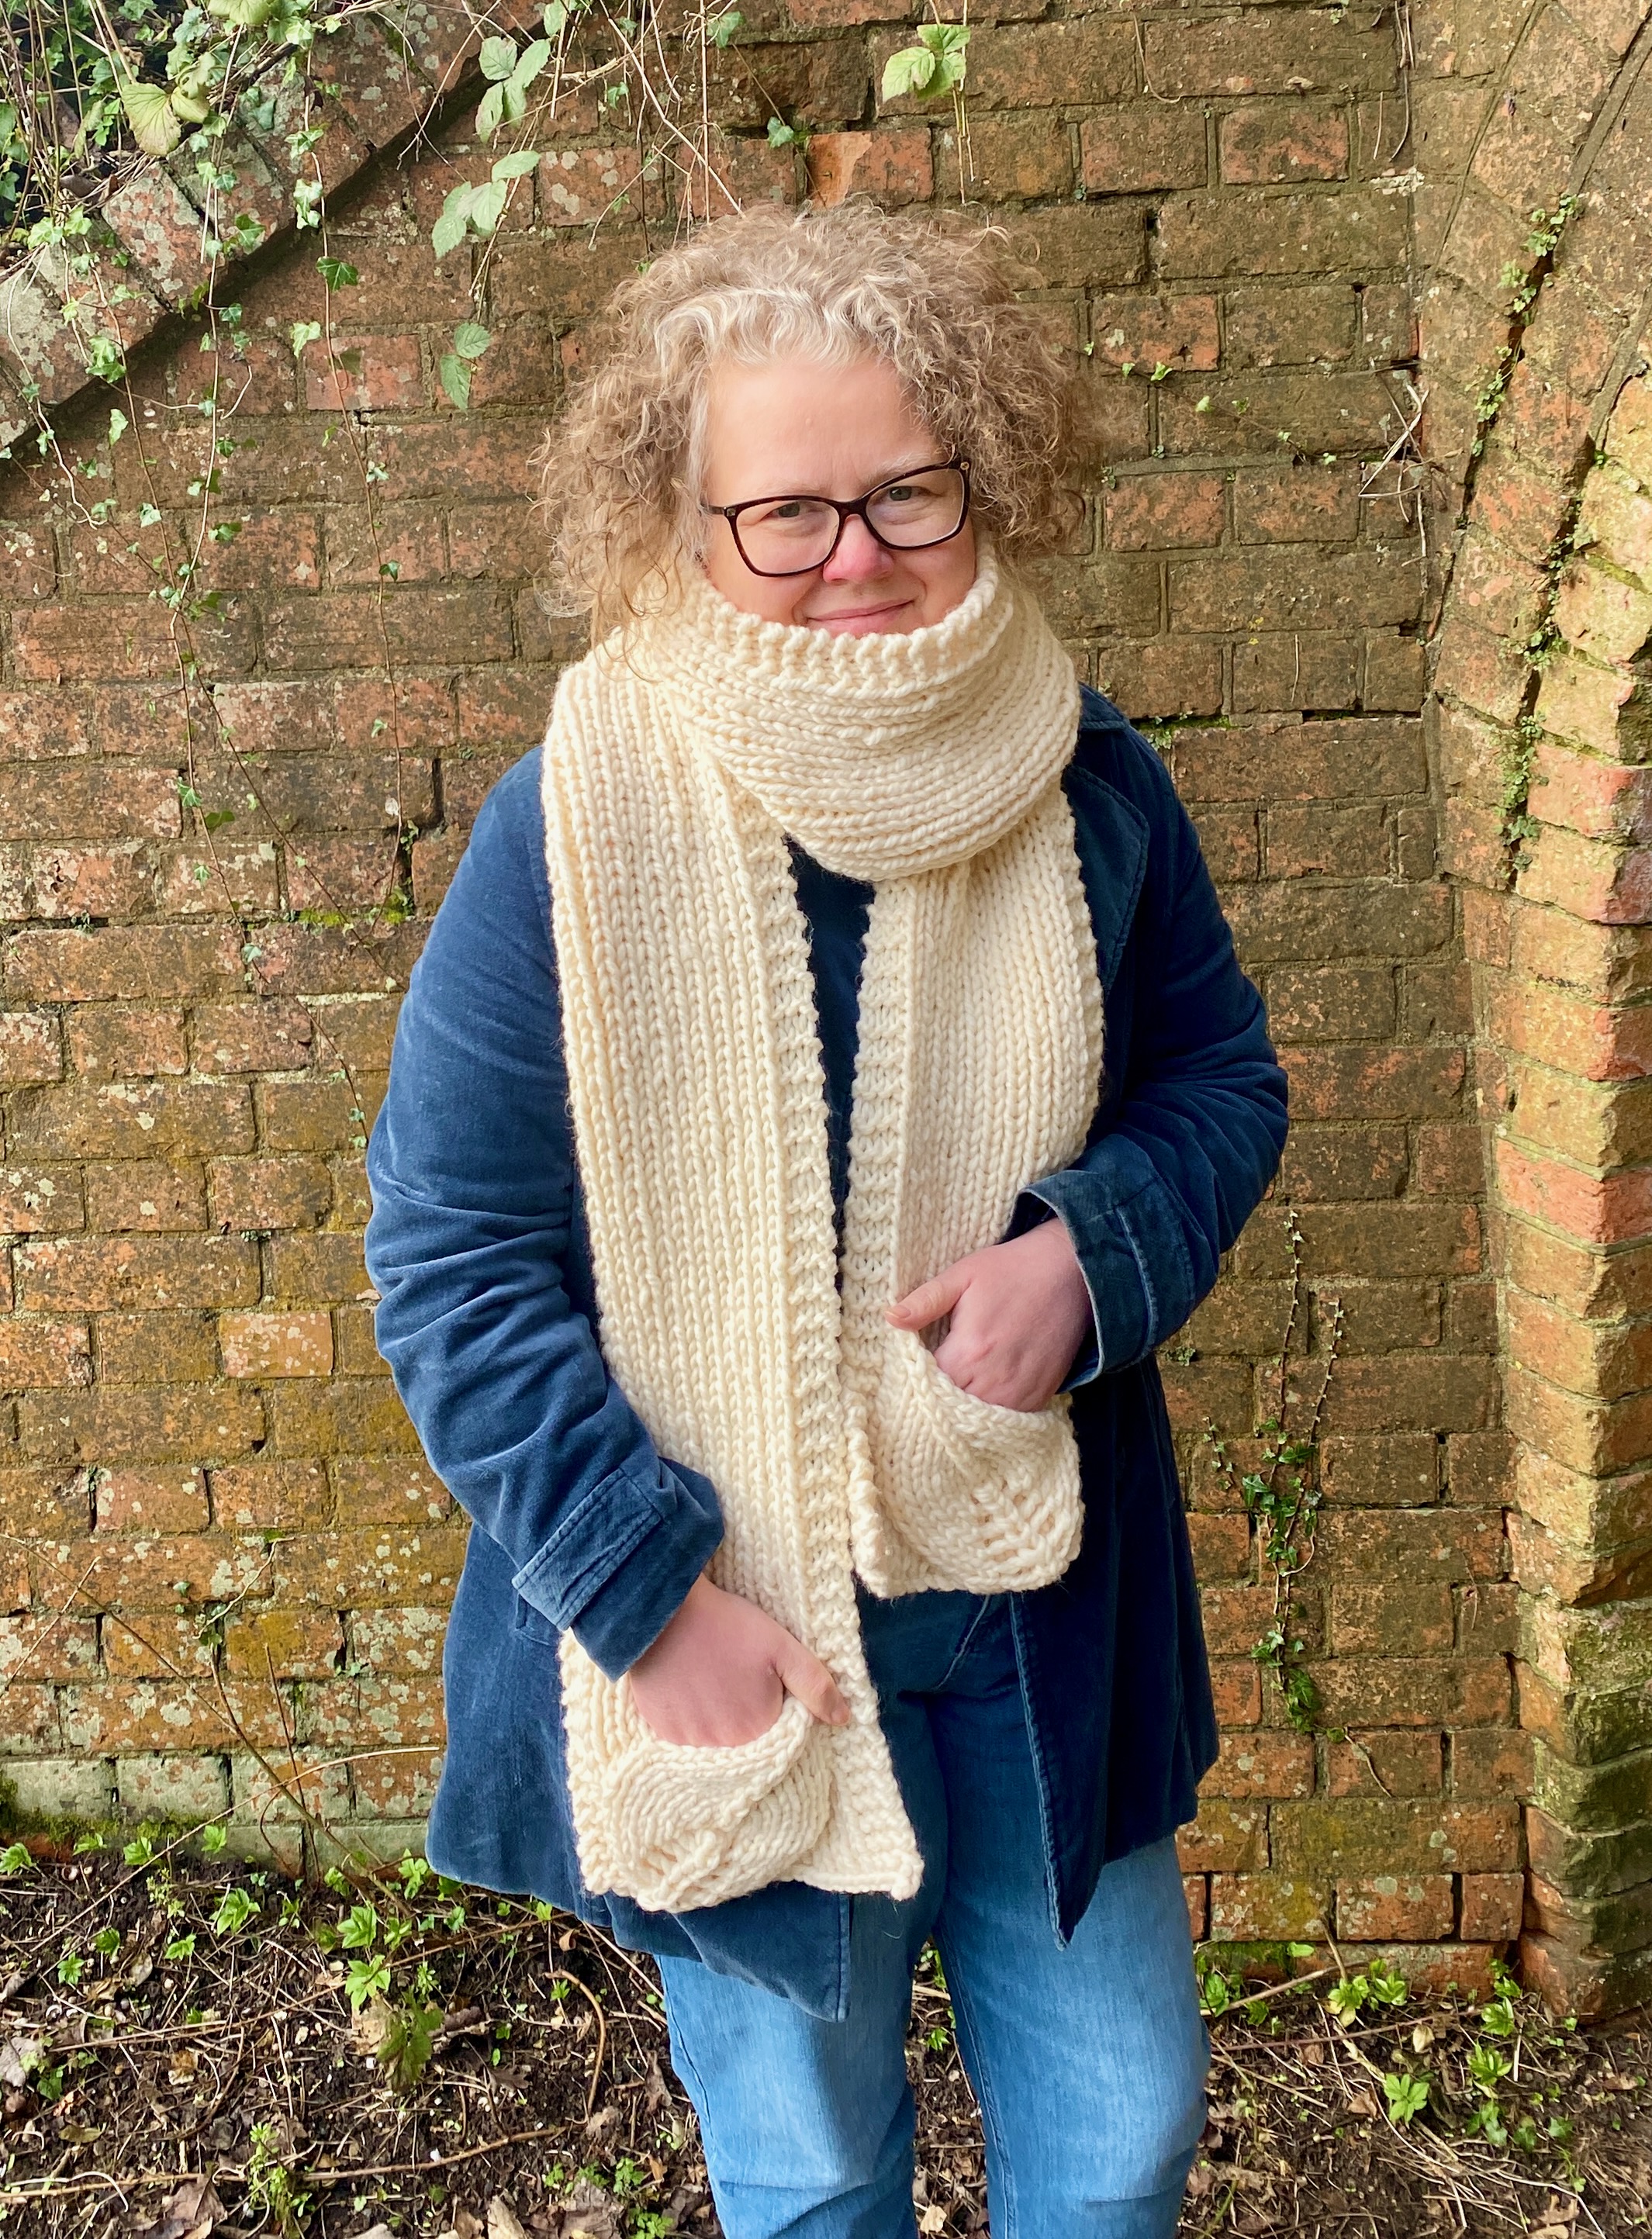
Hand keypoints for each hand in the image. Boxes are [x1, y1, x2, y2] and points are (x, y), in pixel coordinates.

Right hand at [628, 1574, 850, 1746]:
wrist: (664, 1612)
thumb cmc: (727, 1626)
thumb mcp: (782, 1647)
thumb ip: (816, 1685)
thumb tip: (843, 1718)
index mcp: (758, 1728)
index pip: (777, 1729)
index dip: (773, 1701)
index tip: (762, 1677)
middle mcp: (724, 1746)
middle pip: (745, 1736)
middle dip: (745, 1710)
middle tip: (733, 1671)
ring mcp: (689, 1741)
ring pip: (714, 1737)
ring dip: (716, 1715)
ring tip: (710, 1676)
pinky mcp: (662, 1731)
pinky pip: (683, 1734)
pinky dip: (689, 1716)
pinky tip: (688, 1685)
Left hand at [885, 1218, 1091, 1411]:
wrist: (1070, 1272)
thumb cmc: (1010, 1270)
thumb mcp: (962, 1275)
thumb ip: (925, 1300)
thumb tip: (890, 1319)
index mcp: (970, 1350)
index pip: (928, 1386)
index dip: (914, 1382)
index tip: (908, 1374)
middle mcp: (996, 1378)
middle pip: (951, 1409)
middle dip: (936, 1401)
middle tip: (926, 1388)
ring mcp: (1022, 1391)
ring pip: (980, 1422)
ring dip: (963, 1413)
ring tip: (952, 1397)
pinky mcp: (1041, 1395)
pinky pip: (1009, 1420)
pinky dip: (993, 1416)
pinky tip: (981, 1401)